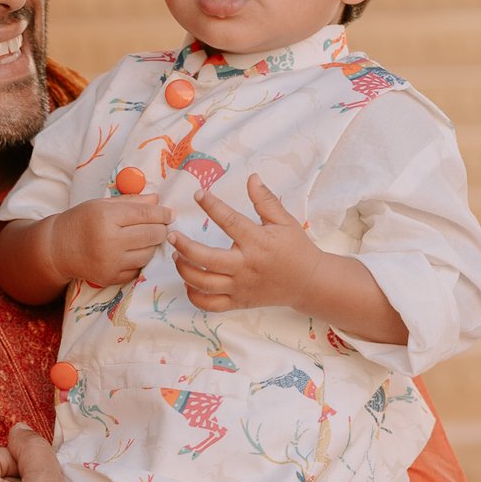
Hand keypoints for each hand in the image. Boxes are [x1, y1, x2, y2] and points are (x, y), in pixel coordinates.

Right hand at [48, 195, 170, 287]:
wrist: (57, 249)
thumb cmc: (80, 221)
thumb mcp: (102, 205)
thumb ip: (131, 202)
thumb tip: (158, 201)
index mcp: (106, 217)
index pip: (146, 214)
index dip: (162, 214)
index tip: (170, 214)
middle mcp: (109, 241)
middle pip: (152, 235)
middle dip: (161, 229)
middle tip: (160, 226)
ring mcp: (110, 262)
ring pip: (148, 254)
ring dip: (151, 246)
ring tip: (145, 239)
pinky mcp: (110, 278)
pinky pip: (137, 270)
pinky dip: (138, 261)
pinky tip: (132, 253)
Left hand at [171, 174, 322, 312]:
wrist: (309, 282)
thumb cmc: (295, 249)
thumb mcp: (284, 221)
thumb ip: (265, 200)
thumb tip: (251, 178)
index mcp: (257, 242)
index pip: (229, 221)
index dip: (212, 205)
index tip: (198, 194)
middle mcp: (245, 266)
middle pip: (206, 259)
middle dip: (184, 247)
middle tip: (171, 236)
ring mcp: (240, 287)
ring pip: (203, 283)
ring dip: (184, 270)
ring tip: (177, 257)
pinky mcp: (238, 302)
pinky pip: (209, 304)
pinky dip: (194, 295)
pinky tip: (189, 282)